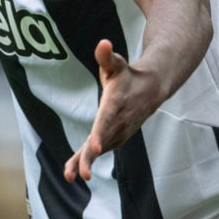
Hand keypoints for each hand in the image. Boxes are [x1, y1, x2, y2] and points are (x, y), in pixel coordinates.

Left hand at [63, 39, 162, 182]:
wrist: (150, 90)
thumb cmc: (128, 75)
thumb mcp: (117, 63)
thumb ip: (107, 56)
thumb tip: (103, 43)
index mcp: (116, 105)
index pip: (107, 121)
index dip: (101, 134)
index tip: (95, 149)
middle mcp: (118, 122)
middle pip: (103, 141)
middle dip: (91, 157)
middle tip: (82, 174)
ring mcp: (117, 132)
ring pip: (99, 150)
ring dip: (84, 163)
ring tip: (68, 176)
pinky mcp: (113, 138)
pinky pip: (97, 151)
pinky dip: (84, 161)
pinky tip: (69, 173)